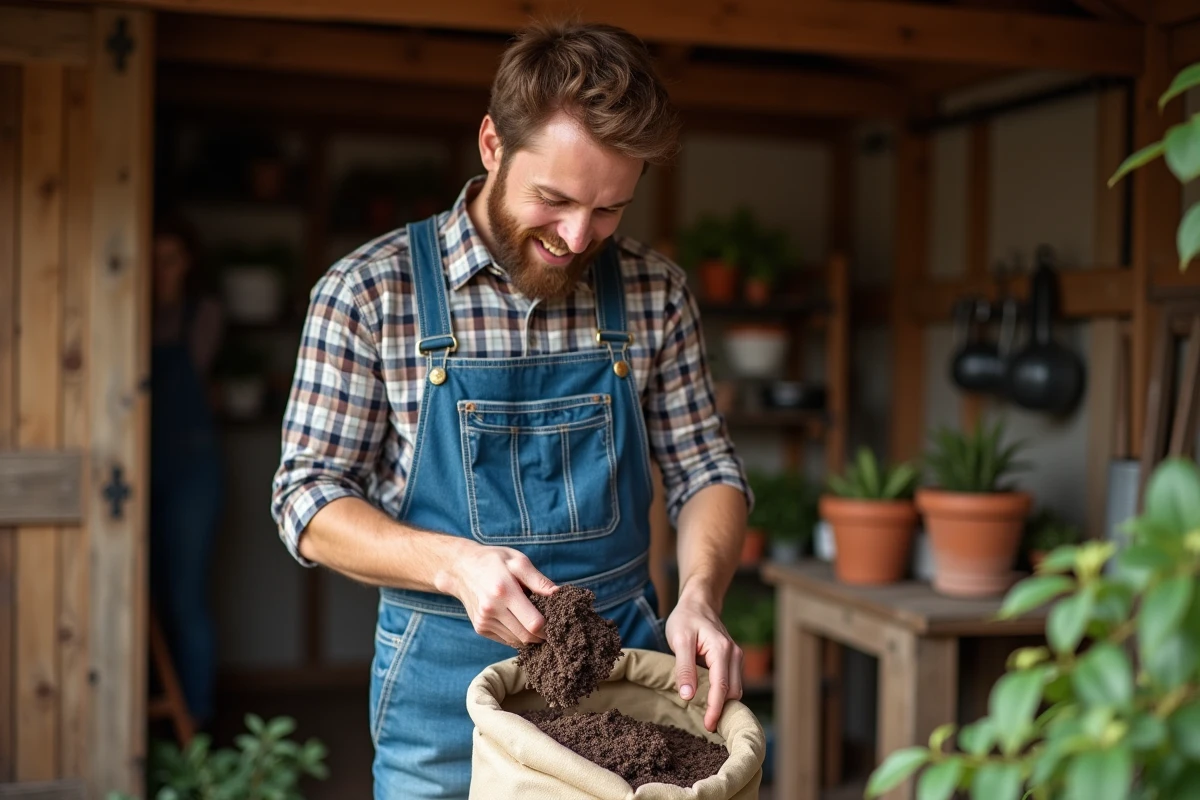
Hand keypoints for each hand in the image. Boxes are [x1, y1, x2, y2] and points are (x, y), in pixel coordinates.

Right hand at [436, 541, 557, 648]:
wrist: (461, 568)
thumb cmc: (494, 561)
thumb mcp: (518, 561)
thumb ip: (540, 581)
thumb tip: (560, 595)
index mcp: (504, 591)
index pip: (534, 623)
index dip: (550, 627)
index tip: (558, 621)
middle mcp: (491, 609)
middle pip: (526, 637)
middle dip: (543, 636)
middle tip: (552, 626)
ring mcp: (484, 621)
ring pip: (516, 641)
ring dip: (530, 636)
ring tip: (536, 621)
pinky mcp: (480, 628)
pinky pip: (506, 640)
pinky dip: (517, 635)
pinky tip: (520, 621)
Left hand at [664, 583, 743, 732]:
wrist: (698, 602)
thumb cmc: (686, 619)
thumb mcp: (679, 640)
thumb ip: (684, 668)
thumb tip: (688, 697)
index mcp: (722, 649)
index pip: (722, 686)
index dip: (715, 709)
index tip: (709, 726)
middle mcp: (734, 655)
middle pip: (733, 691)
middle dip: (721, 710)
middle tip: (704, 725)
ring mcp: (736, 657)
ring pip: (734, 689)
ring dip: (722, 702)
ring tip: (705, 716)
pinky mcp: (732, 661)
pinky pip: (731, 682)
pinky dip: (722, 694)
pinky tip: (708, 700)